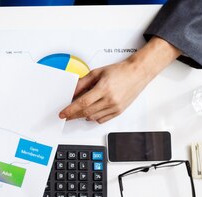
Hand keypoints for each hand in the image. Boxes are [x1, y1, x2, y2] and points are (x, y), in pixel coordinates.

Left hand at [59, 36, 180, 123]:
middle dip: (74, 115)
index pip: (82, 103)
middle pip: (86, 112)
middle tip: (66, 116)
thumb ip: (83, 83)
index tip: (63, 114)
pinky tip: (90, 113)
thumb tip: (72, 92)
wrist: (138, 73)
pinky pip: (102, 119)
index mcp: (104, 88)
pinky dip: (94, 118)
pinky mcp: (119, 111)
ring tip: (77, 113)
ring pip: (93, 117)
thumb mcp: (97, 72)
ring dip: (83, 116)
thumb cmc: (120, 71)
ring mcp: (115, 107)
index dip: (70, 110)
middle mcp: (110, 99)